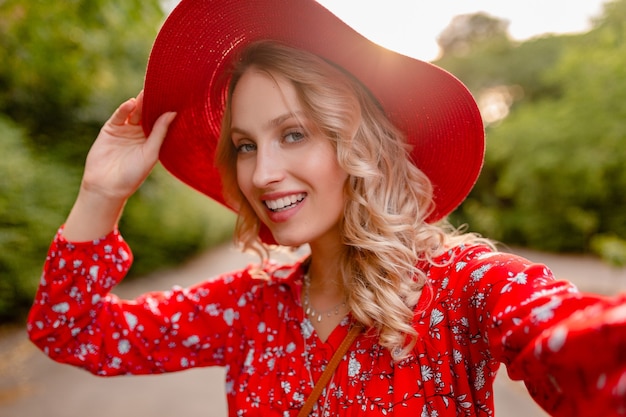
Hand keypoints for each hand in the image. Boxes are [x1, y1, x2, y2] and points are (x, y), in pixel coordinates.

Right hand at [62, 91, 175, 241]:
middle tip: (162, 87)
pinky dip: (124, 109)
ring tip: (148, 91)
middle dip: (153, 102)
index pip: (160, 120)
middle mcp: (139, 133)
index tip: (175, 96)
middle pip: (147, 113)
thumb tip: (173, 113)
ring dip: (140, 102)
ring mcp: (124, 130)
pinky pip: (119, 116)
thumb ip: (160, 132)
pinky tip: (131, 103)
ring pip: (134, 112)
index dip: (165, 109)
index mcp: (152, 140)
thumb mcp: (151, 152)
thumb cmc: (133, 175)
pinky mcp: (110, 129)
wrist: (107, 187)